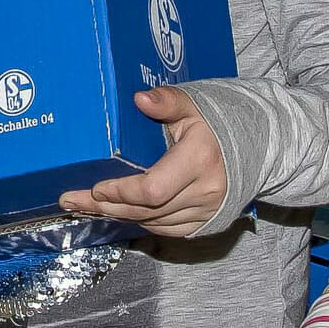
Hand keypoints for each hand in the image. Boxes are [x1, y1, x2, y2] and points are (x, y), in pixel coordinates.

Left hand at [58, 87, 225, 236]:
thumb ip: (167, 101)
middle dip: (105, 207)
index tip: (96, 188)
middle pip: (146, 211)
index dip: (121, 192)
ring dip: (118, 216)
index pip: (152, 189)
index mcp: (200, 159)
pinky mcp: (205, 223)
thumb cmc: (218, 124)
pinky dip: (140, 221)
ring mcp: (207, 211)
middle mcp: (206, 191)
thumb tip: (140, 98)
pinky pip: (164, 229)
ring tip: (87, 206)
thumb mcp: (193, 105)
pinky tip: (118, 212)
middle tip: (72, 201)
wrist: (256, 148)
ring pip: (153, 223)